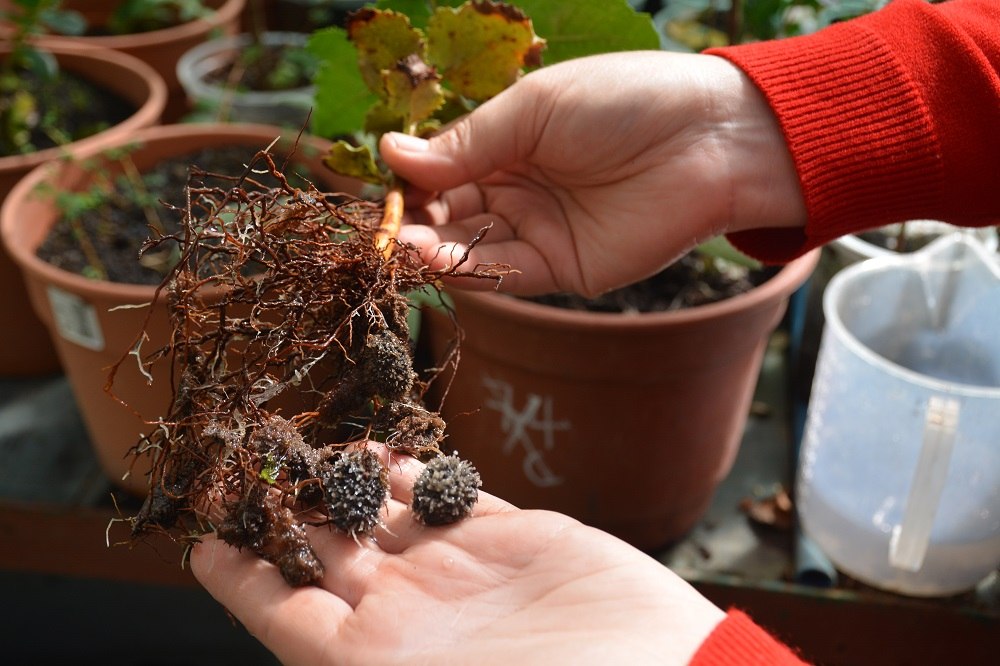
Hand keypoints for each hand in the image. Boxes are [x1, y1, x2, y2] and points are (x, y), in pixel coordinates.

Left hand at [191, 446, 724, 664]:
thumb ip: (369, 665)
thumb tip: (317, 650)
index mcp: (380, 662)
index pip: (288, 615)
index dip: (243, 579)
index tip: (201, 543)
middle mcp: (414, 615)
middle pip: (331, 551)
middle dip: (289, 509)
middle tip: (252, 459)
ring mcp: (464, 572)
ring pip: (386, 516)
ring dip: (346, 482)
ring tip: (309, 443)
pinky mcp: (514, 537)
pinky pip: (452, 495)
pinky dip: (419, 473)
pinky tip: (387, 451)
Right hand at [380, 51, 805, 296]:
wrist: (709, 139)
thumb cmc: (624, 102)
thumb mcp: (533, 110)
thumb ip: (466, 142)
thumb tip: (391, 155)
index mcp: (510, 143)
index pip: (445, 169)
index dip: (413, 179)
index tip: (382, 185)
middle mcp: (519, 189)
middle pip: (451, 213)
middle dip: (417, 220)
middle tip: (386, 225)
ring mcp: (541, 231)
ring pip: (471, 248)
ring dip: (434, 249)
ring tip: (401, 244)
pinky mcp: (564, 270)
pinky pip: (506, 274)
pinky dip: (469, 269)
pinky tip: (436, 257)